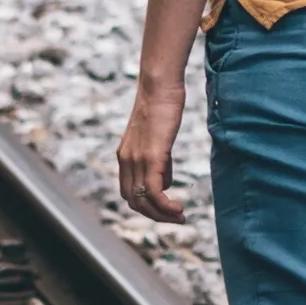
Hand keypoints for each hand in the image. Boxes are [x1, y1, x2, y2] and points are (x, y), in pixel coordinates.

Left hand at [115, 80, 186, 222]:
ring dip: (162, 215)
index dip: (147, 207)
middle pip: (134, 202)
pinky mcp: (151, 156)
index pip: (129, 193)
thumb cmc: (163, 106)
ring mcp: (137, 159)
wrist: (159, 85)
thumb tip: (165, 183)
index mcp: (125, 157)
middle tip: (177, 219)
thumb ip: (159, 162)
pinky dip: (165, 206)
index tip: (166, 210)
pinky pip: (153, 191)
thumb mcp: (158, 139)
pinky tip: (178, 207)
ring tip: (180, 216)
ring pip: (142, 201)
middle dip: (155, 216)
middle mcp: (126, 160)